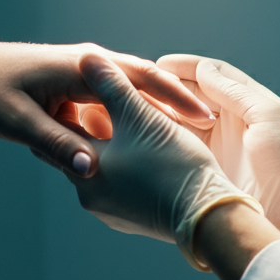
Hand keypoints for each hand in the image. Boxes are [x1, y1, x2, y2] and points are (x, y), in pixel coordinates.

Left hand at [0, 37, 213, 176]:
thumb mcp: (21, 123)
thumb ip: (59, 146)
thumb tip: (87, 170)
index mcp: (77, 68)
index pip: (138, 80)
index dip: (174, 98)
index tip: (206, 117)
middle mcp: (83, 73)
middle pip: (140, 93)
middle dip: (173, 111)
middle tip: (212, 131)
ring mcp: (79, 91)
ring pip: (125, 109)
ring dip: (153, 123)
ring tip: (190, 144)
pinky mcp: (70, 105)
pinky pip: (109, 121)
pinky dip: (129, 133)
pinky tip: (148, 152)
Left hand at [71, 54, 262, 267]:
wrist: (211, 219)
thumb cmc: (174, 166)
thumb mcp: (141, 117)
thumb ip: (112, 85)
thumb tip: (89, 59)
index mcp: (84, 170)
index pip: (68, 125)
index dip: (78, 98)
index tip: (84, 82)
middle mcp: (89, 197)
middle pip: (88, 146)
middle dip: (100, 121)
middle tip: (110, 97)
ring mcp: (110, 212)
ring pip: (108, 164)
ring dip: (118, 142)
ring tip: (136, 119)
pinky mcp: (132, 220)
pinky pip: (124, 183)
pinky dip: (132, 162)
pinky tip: (150, 149)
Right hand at [156, 55, 279, 243]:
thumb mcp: (267, 117)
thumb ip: (233, 92)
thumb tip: (203, 69)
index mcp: (250, 104)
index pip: (215, 76)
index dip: (189, 67)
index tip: (162, 62)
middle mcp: (230, 124)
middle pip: (193, 96)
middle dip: (168, 86)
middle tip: (141, 82)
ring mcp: (215, 148)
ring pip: (180, 120)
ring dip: (160, 109)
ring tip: (135, 102)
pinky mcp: (203, 172)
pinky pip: (177, 148)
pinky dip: (159, 136)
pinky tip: (142, 129)